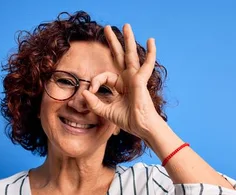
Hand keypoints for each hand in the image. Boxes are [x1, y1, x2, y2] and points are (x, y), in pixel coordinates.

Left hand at [82, 24, 163, 140]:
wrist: (141, 127)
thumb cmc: (128, 120)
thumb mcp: (106, 111)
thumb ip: (94, 102)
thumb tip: (84, 92)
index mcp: (120, 86)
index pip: (104, 76)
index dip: (96, 81)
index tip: (91, 92)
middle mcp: (128, 79)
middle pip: (120, 56)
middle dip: (113, 42)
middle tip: (106, 28)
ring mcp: (135, 78)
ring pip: (131, 55)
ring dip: (128, 40)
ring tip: (126, 26)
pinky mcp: (140, 80)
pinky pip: (146, 64)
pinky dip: (150, 53)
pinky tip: (151, 40)